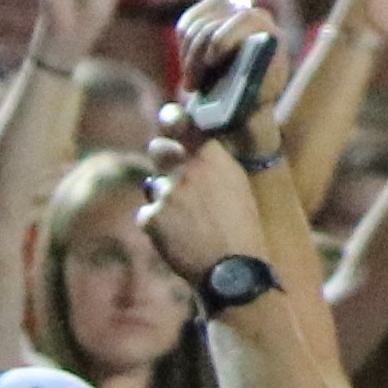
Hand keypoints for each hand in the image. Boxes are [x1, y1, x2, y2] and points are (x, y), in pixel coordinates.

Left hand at [137, 129, 273, 285]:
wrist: (233, 269)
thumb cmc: (241, 228)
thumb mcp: (236, 185)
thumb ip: (213, 163)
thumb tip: (191, 150)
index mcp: (212, 156)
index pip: (184, 122)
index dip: (172, 117)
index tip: (169, 119)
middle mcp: (187, 167)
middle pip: (158, 149)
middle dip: (162, 158)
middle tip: (173, 178)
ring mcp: (167, 192)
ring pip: (154, 187)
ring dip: (164, 200)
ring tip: (187, 223)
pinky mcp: (153, 216)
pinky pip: (147, 215)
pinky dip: (157, 227)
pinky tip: (178, 239)